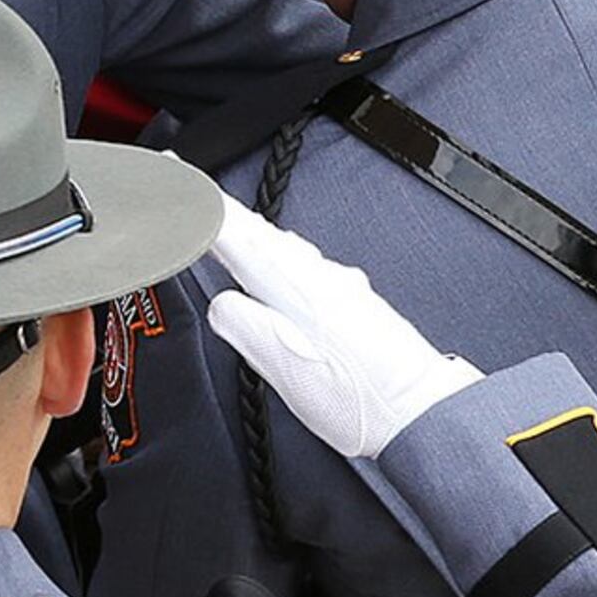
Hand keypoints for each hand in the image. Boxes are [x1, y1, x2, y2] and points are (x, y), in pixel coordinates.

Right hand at [203, 198, 482, 459]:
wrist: (418, 410)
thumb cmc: (357, 399)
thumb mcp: (285, 369)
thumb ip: (246, 328)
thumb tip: (222, 304)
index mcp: (296, 289)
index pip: (239, 237)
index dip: (204, 211)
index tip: (178, 185)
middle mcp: (321, 278)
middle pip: (262, 232)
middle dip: (225, 211)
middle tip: (195, 194)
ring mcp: (341, 286)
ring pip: (286, 245)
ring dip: (252, 229)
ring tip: (229, 221)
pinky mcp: (355, 301)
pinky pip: (306, 261)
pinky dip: (280, 251)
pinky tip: (283, 262)